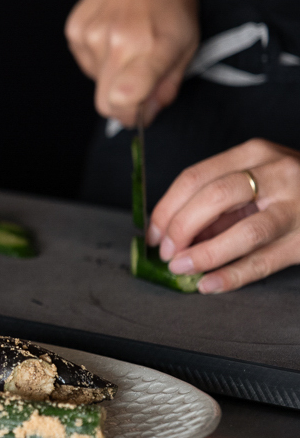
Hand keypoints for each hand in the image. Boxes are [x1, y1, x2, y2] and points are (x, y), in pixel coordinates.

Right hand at [65, 0, 199, 126]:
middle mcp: (118, 41)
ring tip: (129, 45)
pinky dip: (100, 58)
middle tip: (137, 89)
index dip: (132, 115)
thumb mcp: (188, 42)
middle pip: (105, 103)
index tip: (142, 112)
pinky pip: (86, 63)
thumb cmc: (172, 1)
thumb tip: (145, 113)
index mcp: (154, 45)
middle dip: (121, 104)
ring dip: (112, 75)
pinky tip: (113, 34)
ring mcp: (91, 34)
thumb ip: (168, 84)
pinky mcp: (74, 30)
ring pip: (96, 83)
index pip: (125, 99)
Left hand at [147, 139, 299, 292]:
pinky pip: (265, 261)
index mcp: (255, 153)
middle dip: (180, 228)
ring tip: (180, 267)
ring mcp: (296, 208)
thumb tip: (173, 233)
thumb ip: (219, 201)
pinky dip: (232, 275)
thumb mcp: (256, 179)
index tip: (152, 232)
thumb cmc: (292, 188)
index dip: (167, 208)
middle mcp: (277, 175)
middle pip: (214, 198)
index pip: (195, 177)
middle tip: (165, 251)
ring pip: (244, 231)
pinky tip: (208, 283)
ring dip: (204, 253)